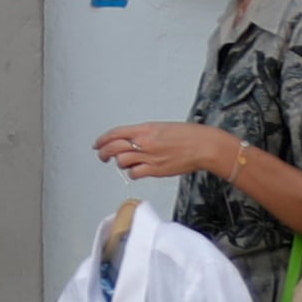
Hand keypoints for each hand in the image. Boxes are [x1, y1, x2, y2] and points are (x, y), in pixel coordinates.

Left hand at [95, 121, 234, 182]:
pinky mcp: (156, 170)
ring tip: (124, 163)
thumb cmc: (187, 135)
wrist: (203, 146)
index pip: (115, 133)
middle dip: (104, 152)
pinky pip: (135, 173)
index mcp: (144, 129)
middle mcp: (143, 142)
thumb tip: (132, 140)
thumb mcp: (160, 127)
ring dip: (120, 163)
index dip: (102, 139)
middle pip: (113, 148)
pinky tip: (136, 171)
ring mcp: (149, 156)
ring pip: (122, 161)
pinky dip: (132, 173)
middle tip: (102, 156)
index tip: (97, 144)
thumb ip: (144, 134)